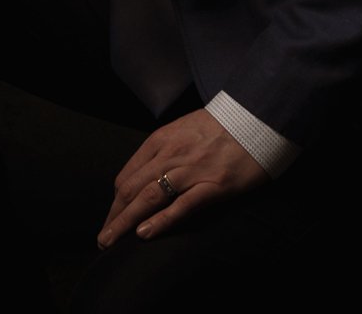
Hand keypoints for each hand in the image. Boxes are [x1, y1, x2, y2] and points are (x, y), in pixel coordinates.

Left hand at [97, 109, 267, 247]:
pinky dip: (160, 221)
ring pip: (148, 198)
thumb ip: (164, 150)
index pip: (128, 176)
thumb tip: (146, 175)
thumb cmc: (221, 126)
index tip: (111, 220)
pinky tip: (145, 234)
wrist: (257, 118)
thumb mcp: (183, 130)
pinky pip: (181, 206)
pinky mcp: (213, 185)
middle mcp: (171, 154)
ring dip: (125, 223)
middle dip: (114, 217)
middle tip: (104, 239)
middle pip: (131, 189)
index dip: (115, 202)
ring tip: (111, 242)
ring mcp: (191, 170)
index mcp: (161, 140)